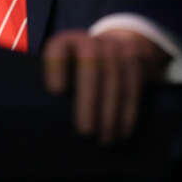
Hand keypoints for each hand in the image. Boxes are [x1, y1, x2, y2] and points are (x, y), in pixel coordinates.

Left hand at [41, 28, 170, 144]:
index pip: (59, 48)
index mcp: (67, 42)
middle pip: (90, 65)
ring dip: (110, 114)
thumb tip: (45, 120)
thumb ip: (57, 87)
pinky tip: (122, 132)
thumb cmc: (82, 71)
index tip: (55, 91)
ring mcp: (116, 48)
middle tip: (85, 132)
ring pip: (114, 79)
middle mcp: (92, 41)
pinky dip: (128, 113)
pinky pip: (133, 87)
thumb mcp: (66, 69)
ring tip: (104, 140)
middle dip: (89, 100)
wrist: (122, 45)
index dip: (56, 67)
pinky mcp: (135, 60)